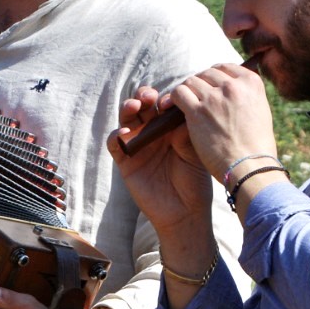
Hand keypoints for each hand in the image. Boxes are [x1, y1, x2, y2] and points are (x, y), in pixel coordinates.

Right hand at [108, 85, 216, 238]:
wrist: (185, 212)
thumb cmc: (195, 182)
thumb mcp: (195, 154)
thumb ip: (186, 134)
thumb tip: (180, 112)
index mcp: (172, 129)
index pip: (164, 105)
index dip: (165, 99)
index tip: (170, 101)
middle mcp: (153, 133)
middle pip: (143, 106)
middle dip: (144, 96)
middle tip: (148, 97)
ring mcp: (138, 146)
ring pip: (127, 119)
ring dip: (127, 108)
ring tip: (134, 106)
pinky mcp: (126, 162)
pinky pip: (114, 144)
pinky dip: (116, 136)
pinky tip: (125, 134)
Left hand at [168, 63, 277, 179]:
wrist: (250, 167)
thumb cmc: (257, 146)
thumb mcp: (260, 111)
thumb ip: (246, 96)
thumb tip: (234, 87)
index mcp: (251, 83)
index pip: (226, 67)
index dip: (215, 76)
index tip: (211, 85)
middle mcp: (233, 86)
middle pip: (207, 73)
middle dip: (200, 84)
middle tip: (198, 98)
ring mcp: (214, 98)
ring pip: (191, 81)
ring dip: (188, 91)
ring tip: (187, 104)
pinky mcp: (197, 112)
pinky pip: (179, 94)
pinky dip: (174, 99)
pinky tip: (175, 107)